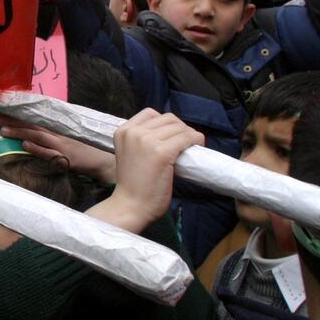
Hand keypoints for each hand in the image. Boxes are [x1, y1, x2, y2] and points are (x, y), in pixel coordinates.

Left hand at [0, 116, 116, 182]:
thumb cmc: (85, 151)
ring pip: (38, 136)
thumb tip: (32, 137)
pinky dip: (37, 148)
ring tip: (3, 131)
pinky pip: (49, 153)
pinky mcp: (66, 157)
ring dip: (20, 132)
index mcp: (58, 130)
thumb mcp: (67, 140)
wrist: (104, 161)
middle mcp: (59, 134)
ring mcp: (62, 145)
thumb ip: (51, 138)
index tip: (2, 113)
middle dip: (13, 123)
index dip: (18, 117)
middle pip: (33, 125)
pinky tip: (24, 145)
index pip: (35, 120)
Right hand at [87, 109, 202, 233]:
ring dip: (189, 136)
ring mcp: (147, 141)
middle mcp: (133, 132)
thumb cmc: (133, 184)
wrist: (130, 205)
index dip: (165, 125)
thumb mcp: (130, 153)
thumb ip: (143, 140)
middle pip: (168, 119)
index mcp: (123, 131)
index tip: (170, 138)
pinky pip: (187, 138)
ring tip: (189, 150)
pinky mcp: (162, 152)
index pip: (151, 114)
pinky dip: (196, 141)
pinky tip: (197, 149)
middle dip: (180, 130)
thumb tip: (172, 132)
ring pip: (180, 127)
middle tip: (183, 146)